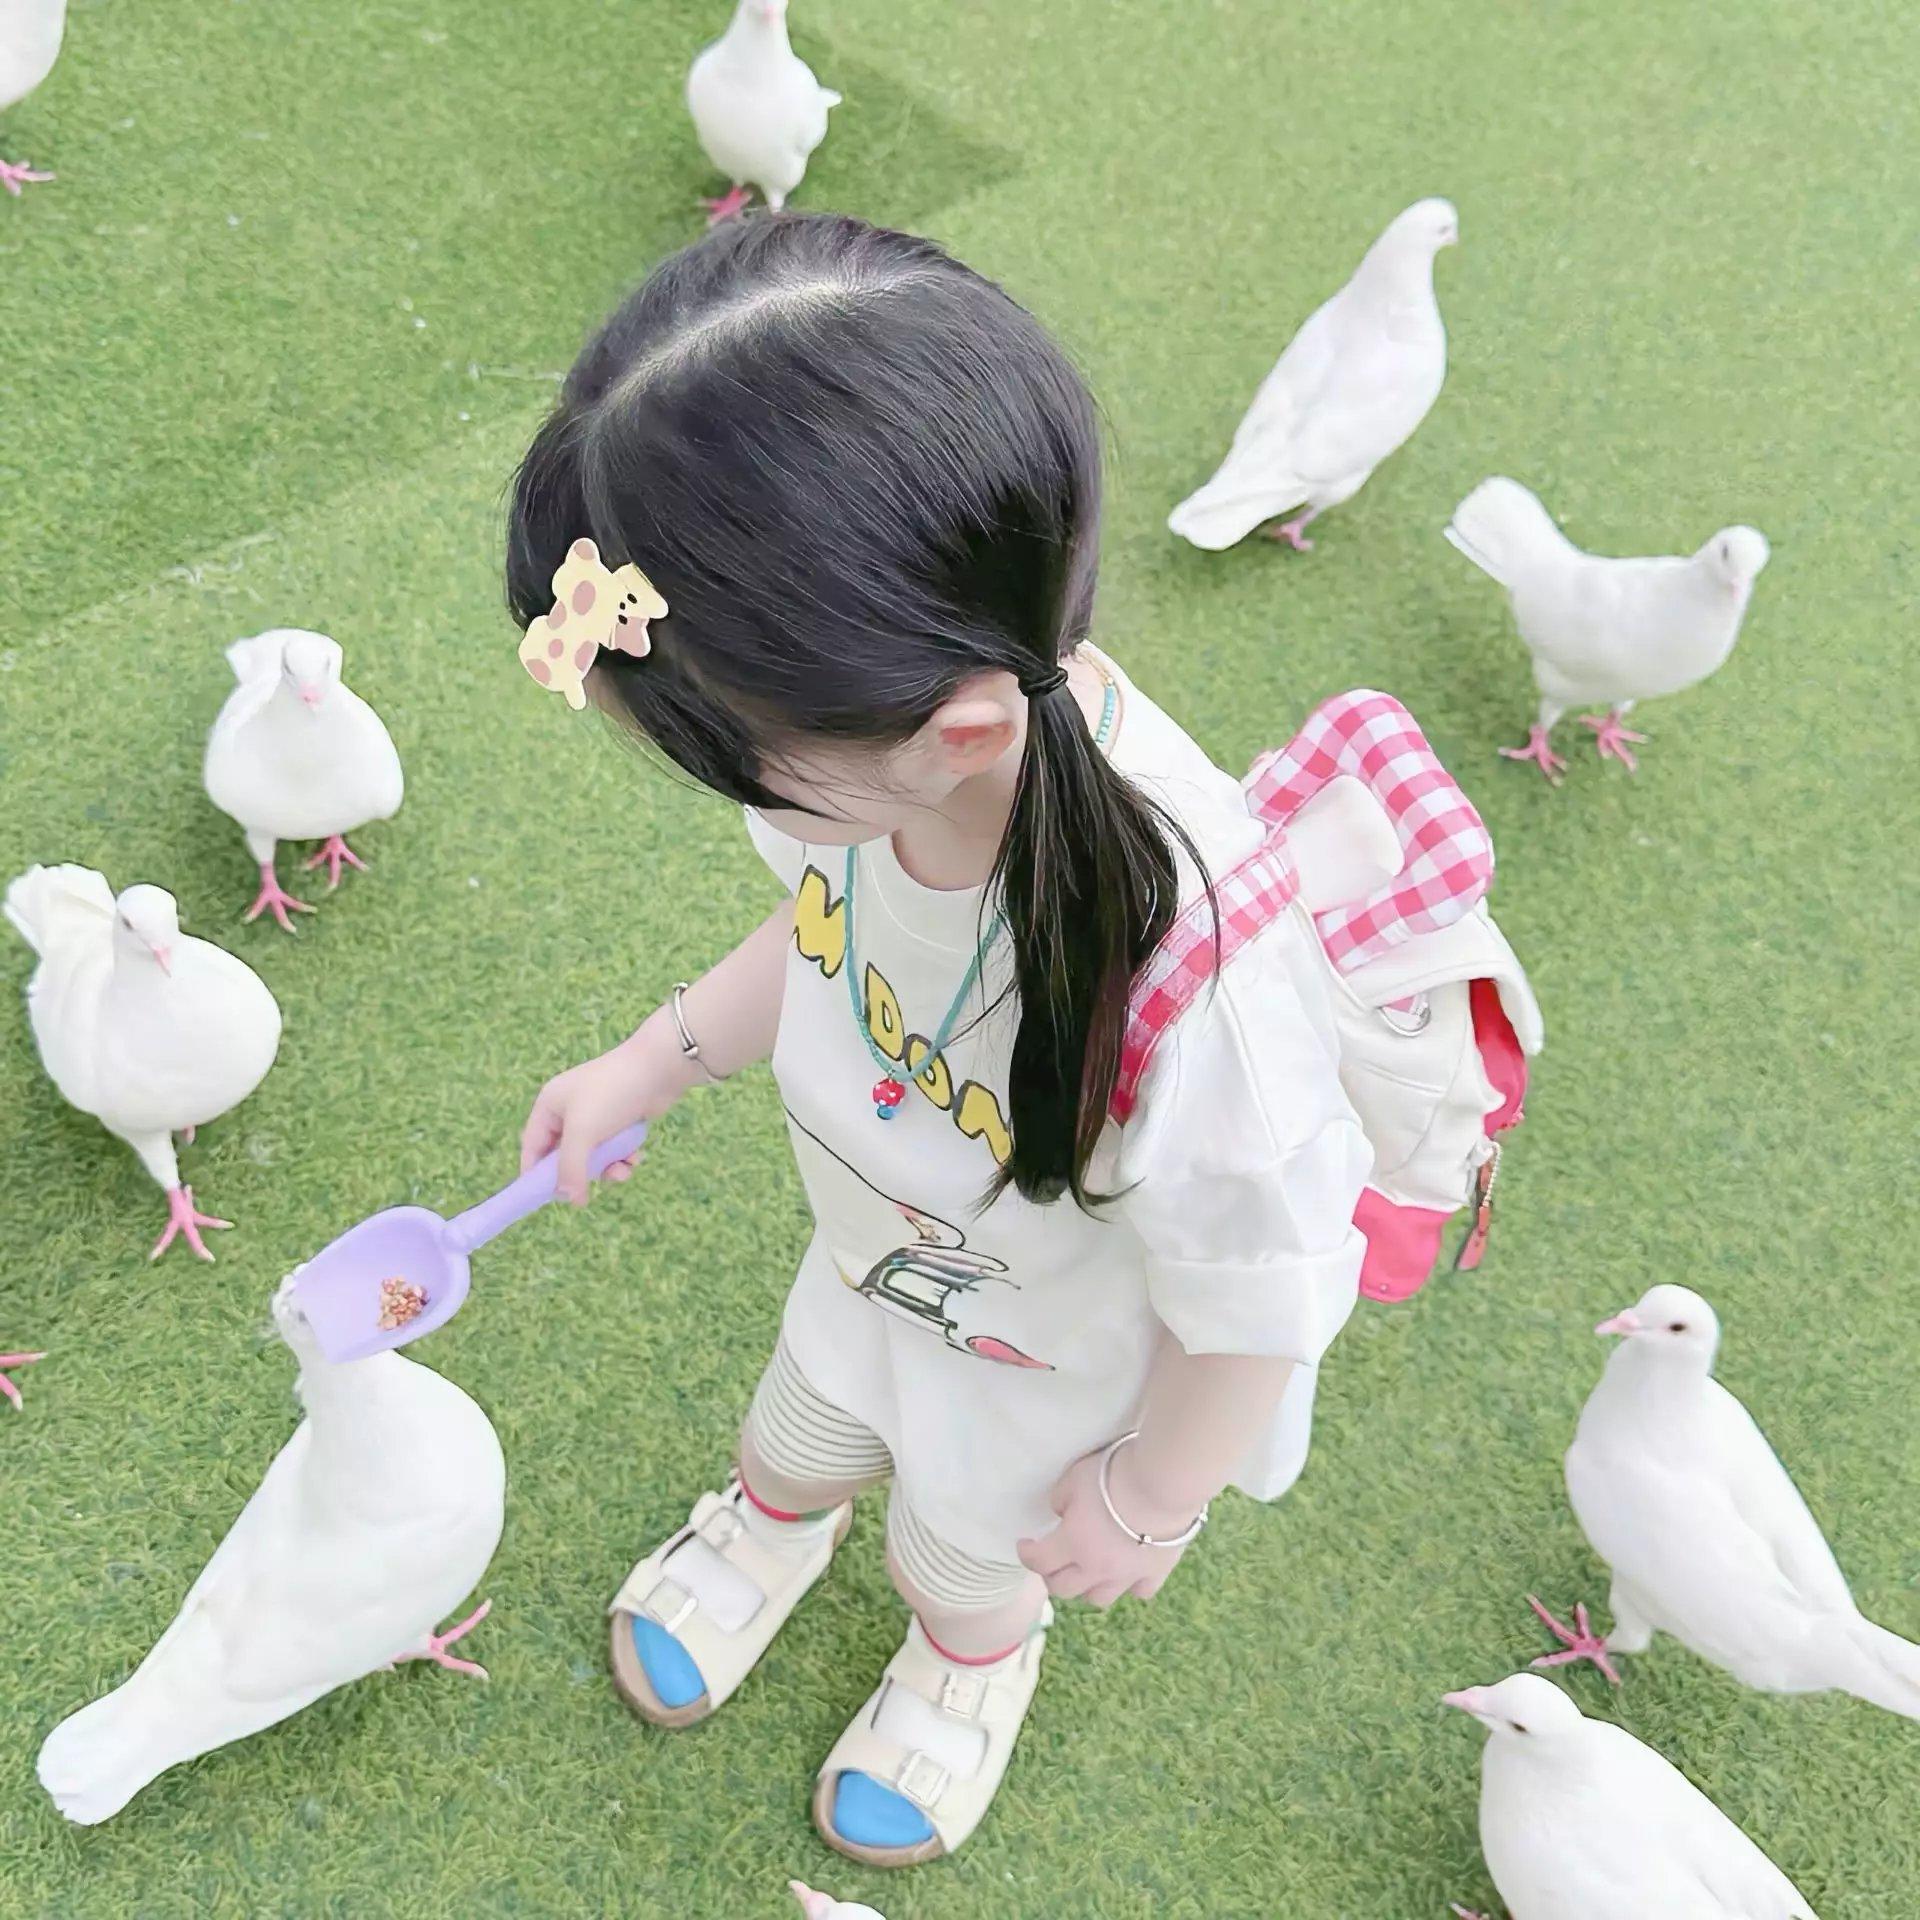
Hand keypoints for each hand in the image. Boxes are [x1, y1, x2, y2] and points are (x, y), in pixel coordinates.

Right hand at [519, 1015, 688, 1204]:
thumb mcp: (583, 1133)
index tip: (544, 1198)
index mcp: (550, 1106)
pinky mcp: (620, 1121)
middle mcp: (570, 1111)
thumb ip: (571, 1169)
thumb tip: (570, 1200)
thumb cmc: (611, 1094)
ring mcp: (597, 1116)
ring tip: (623, 1171)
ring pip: (593, 1157)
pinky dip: (623, 1157)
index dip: (536, 1173)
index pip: (533, 1146)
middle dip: (581, 1173)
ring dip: (607, 1169)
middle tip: (588, 1193)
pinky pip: (614, 1150)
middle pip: (565, 1156)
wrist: (658, 1068)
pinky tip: (636, 1158)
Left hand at [1015, 1444, 1201, 1608]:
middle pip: (1064, 1589)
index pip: (1039, 1561)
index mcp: (1073, 1544)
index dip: (1027, 1554)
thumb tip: (1062, 1513)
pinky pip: (1139, 1591)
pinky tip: (1128, 1572)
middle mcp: (1096, 1568)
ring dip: (1087, 1587)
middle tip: (1053, 1561)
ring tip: (1087, 1571)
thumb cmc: (1113, 1475)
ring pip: (1099, 1598)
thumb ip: (1061, 1499)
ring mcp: (1127, 1575)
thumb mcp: (1074, 1478)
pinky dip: (1130, 1585)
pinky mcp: (1156, 1572)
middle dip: (1052, 1576)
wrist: (1163, 1484)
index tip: (1025, 1544)